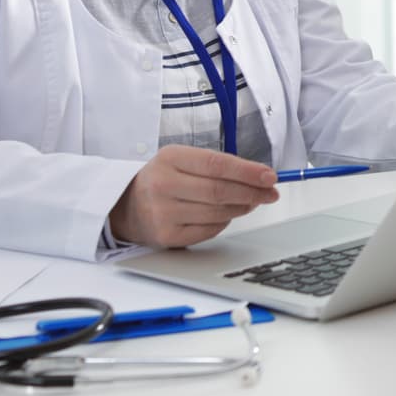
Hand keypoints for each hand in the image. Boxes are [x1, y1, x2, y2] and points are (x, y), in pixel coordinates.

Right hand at [107, 145, 279, 248]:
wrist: (124, 205)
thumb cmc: (162, 178)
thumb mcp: (181, 159)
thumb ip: (216, 164)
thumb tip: (258, 176)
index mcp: (169, 158)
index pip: (216, 164)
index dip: (248, 171)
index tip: (270, 176)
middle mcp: (163, 185)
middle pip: (220, 191)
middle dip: (253, 192)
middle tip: (271, 192)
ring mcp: (163, 213)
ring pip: (217, 212)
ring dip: (242, 207)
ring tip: (252, 201)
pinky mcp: (166, 236)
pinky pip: (208, 230)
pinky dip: (225, 222)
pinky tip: (228, 215)